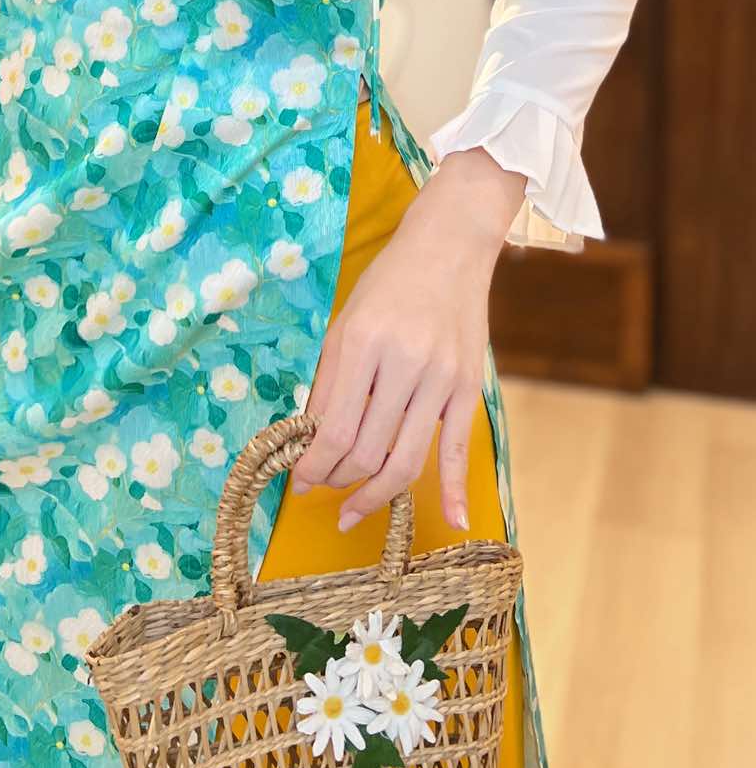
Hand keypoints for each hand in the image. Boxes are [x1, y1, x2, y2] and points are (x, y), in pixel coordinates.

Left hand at [287, 210, 493, 532]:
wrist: (449, 248)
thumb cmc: (387, 284)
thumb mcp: (345, 325)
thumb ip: (328, 383)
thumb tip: (311, 441)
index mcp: (363, 344)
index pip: (335, 429)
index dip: (313, 466)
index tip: (299, 483)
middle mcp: (405, 364)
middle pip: (368, 452)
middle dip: (339, 481)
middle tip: (324, 489)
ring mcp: (441, 379)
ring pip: (407, 460)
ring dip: (375, 493)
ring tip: (354, 508)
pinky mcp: (469, 388)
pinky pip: (459, 449)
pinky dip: (453, 489)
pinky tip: (451, 519)